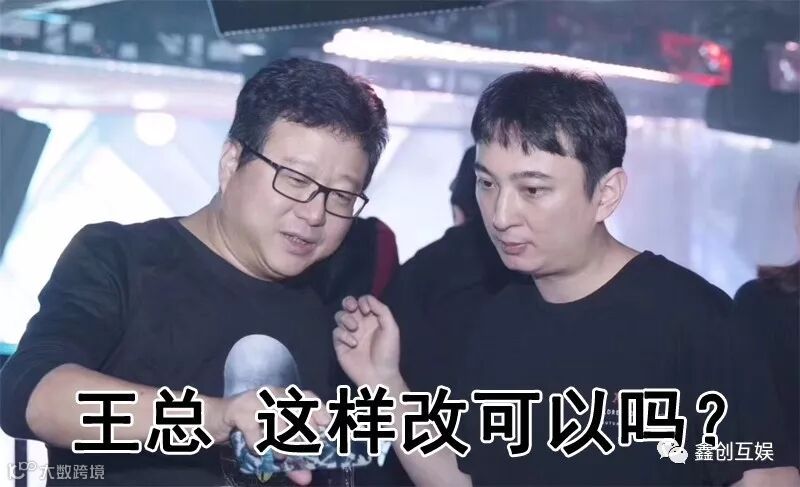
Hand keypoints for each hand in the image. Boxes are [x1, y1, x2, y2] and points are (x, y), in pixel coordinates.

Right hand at [206, 387, 330, 485]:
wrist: (211, 420)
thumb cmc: (246, 430)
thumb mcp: (270, 444)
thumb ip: (290, 460)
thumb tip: (306, 479)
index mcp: (284, 398)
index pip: (307, 397)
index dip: (320, 410)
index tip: (328, 426)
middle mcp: (272, 394)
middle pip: (296, 408)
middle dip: (303, 430)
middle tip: (303, 450)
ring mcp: (255, 400)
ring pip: (277, 417)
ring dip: (281, 440)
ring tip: (280, 455)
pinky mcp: (238, 410)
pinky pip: (253, 428)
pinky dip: (257, 443)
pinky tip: (256, 449)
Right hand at [333, 295, 400, 386]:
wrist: (379, 374)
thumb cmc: (388, 352)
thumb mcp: (391, 328)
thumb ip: (382, 310)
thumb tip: (368, 299)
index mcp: (372, 319)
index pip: (363, 301)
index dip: (363, 301)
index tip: (367, 310)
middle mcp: (360, 323)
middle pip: (348, 304)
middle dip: (348, 302)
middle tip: (352, 308)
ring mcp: (349, 333)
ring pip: (340, 316)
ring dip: (346, 318)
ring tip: (354, 327)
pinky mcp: (340, 344)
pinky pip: (336, 332)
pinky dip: (343, 335)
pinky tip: (353, 343)